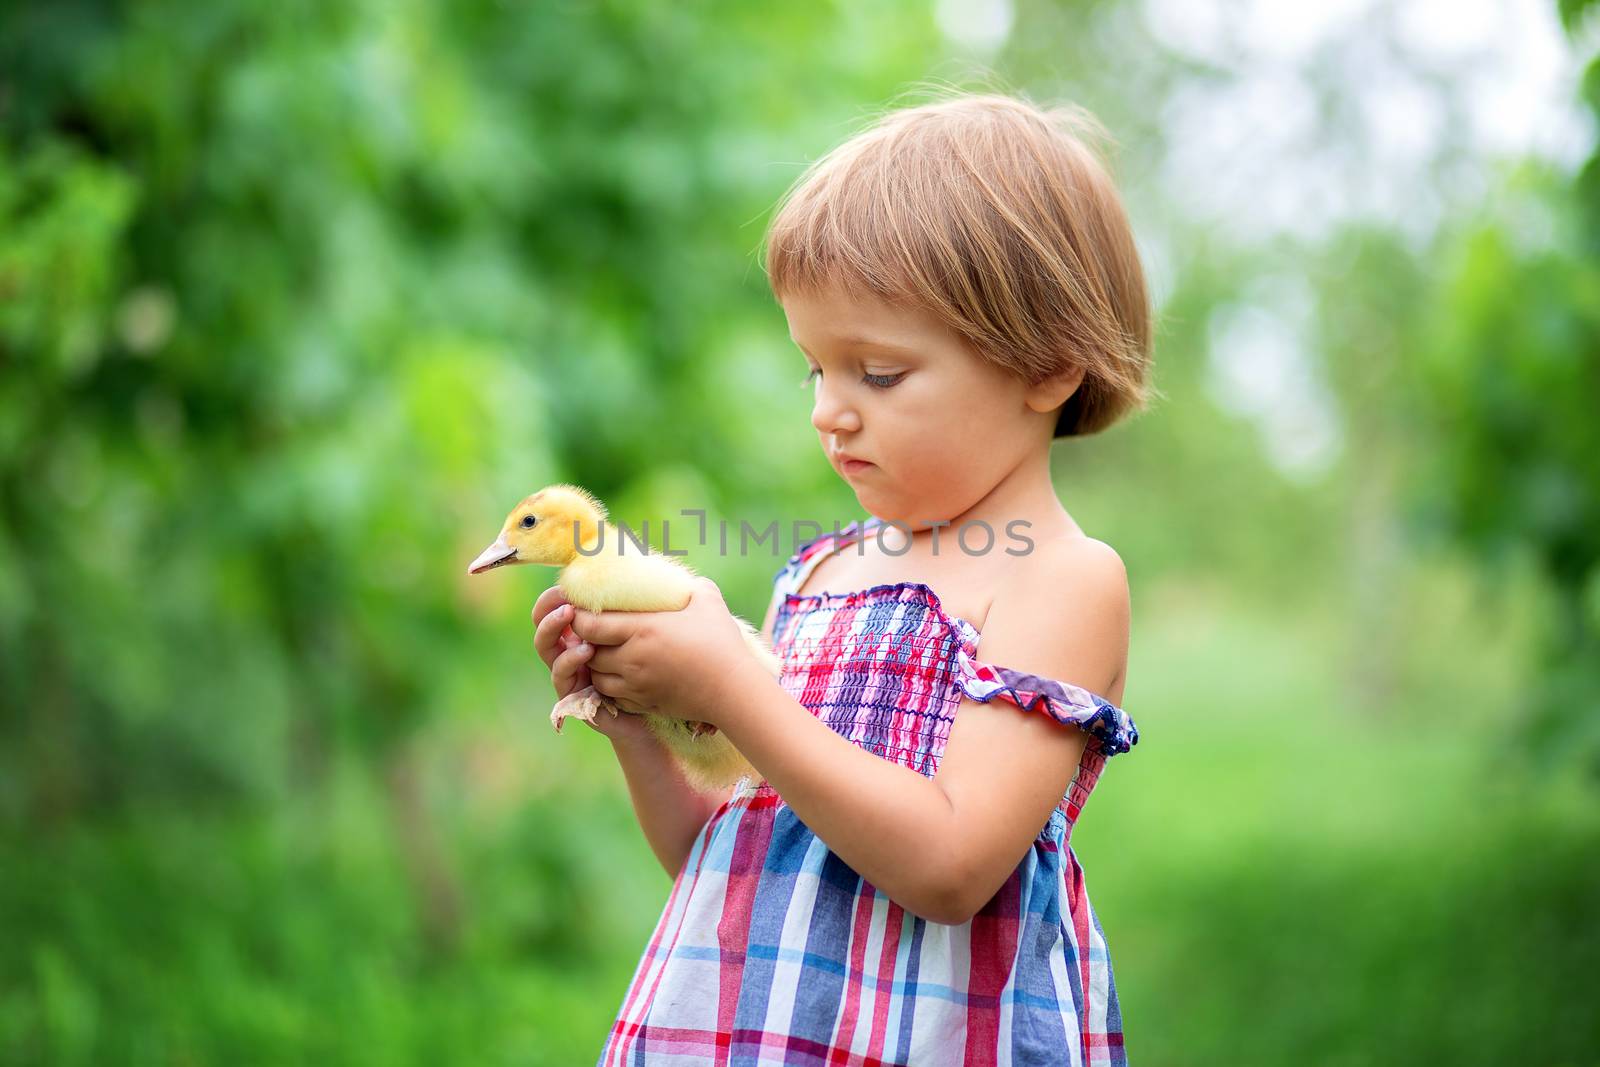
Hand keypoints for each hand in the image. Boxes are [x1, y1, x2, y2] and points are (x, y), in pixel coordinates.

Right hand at [530, 586, 653, 744]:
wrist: (657, 715)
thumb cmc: (651, 669)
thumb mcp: (642, 631)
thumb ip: (634, 607)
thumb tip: (646, 564)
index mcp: (583, 632)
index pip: (558, 607)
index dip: (557, 593)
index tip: (568, 581)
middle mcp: (570, 651)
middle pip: (543, 624)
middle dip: (548, 608)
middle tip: (564, 598)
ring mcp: (569, 674)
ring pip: (546, 648)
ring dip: (553, 629)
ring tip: (570, 616)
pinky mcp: (573, 696)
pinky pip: (561, 676)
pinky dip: (569, 660)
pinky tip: (585, 650)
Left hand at [569, 576, 753, 727]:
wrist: (733, 689)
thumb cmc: (721, 643)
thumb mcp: (707, 601)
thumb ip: (691, 585)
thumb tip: (686, 579)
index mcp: (641, 629)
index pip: (589, 625)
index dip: (581, 618)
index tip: (585, 611)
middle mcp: (632, 658)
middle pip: (589, 652)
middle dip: (588, 642)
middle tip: (598, 632)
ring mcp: (636, 685)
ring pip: (598, 677)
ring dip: (598, 666)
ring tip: (610, 654)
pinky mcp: (644, 703)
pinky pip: (613, 697)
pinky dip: (613, 687)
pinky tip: (625, 677)